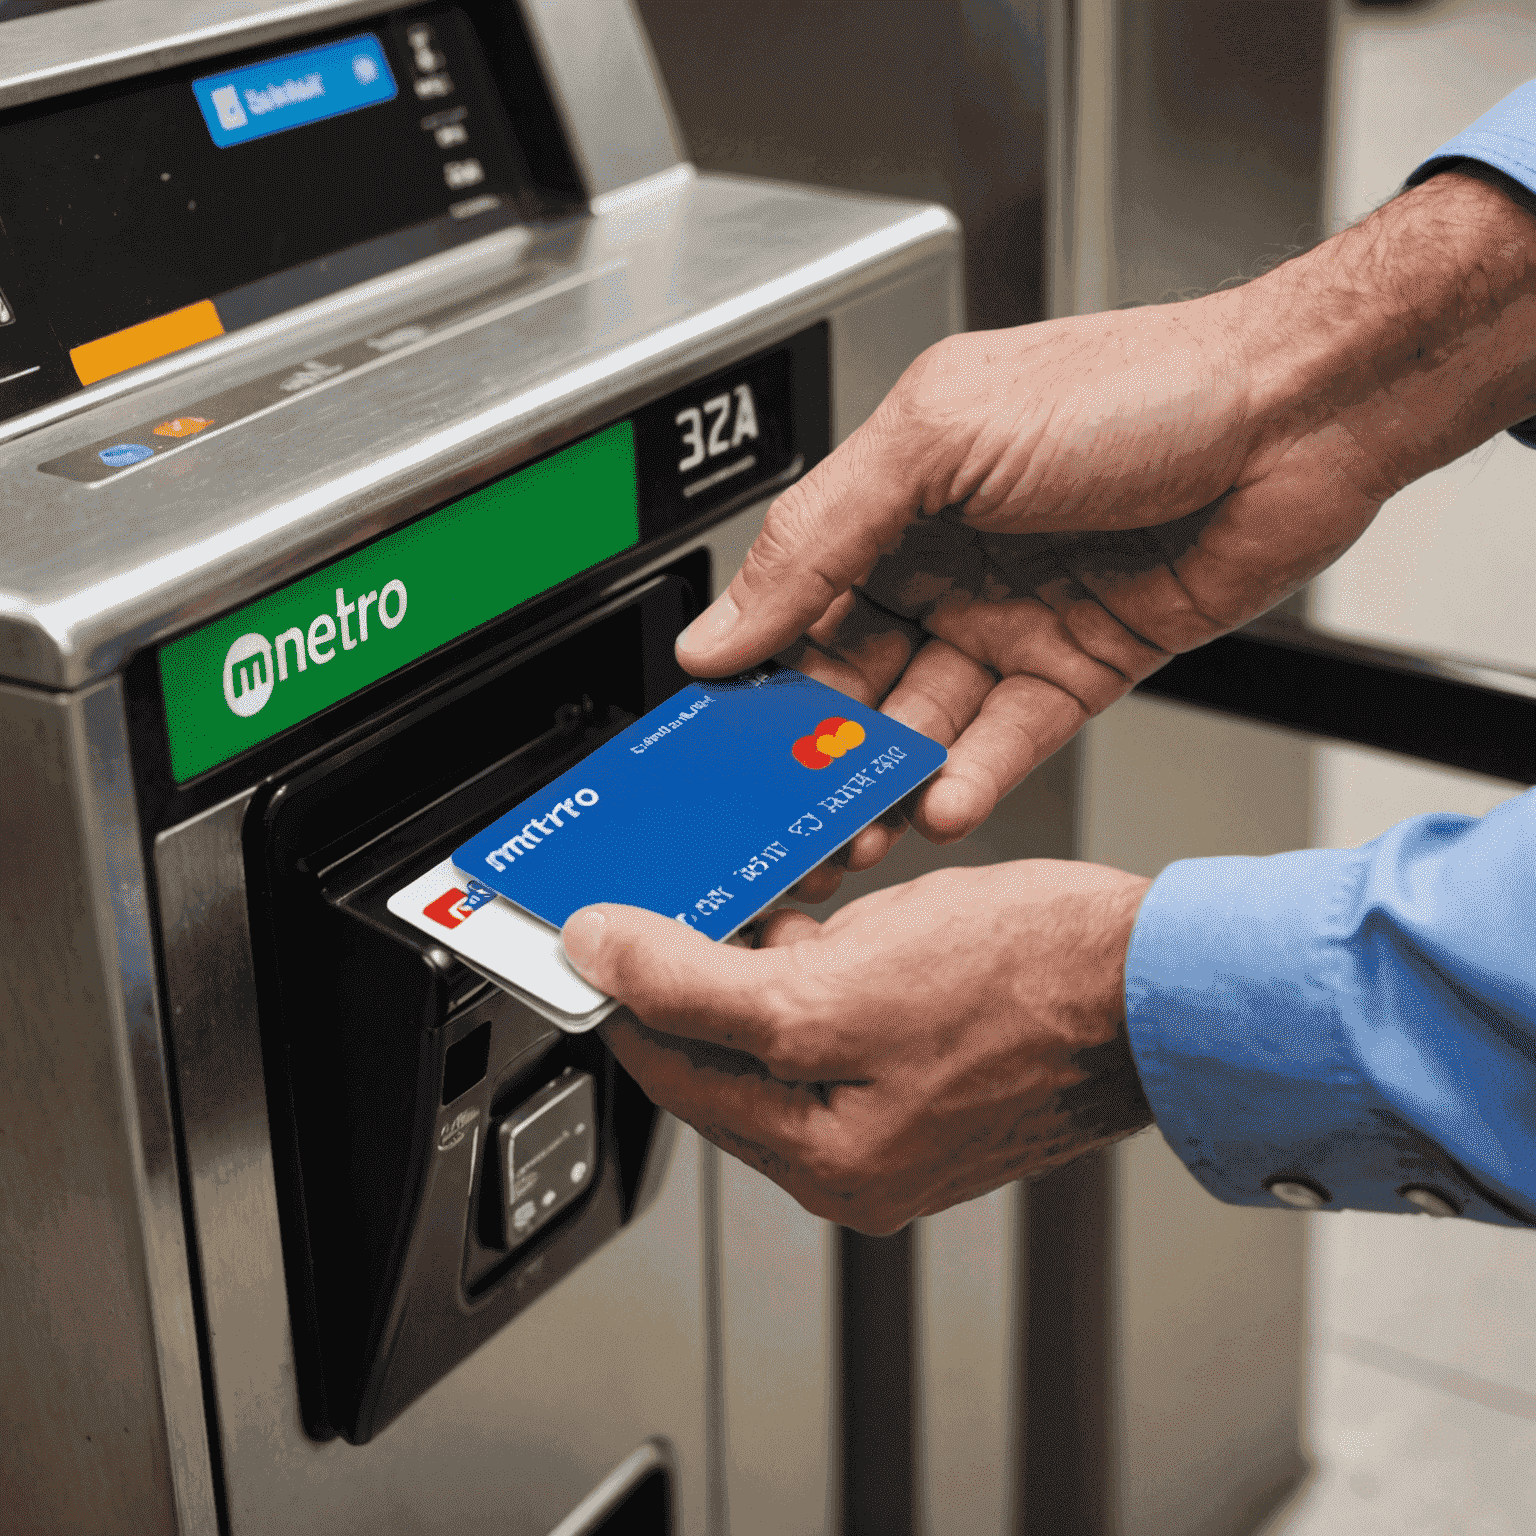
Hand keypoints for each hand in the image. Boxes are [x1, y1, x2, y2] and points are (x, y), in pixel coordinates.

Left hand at [563, 862, 1153, 1232]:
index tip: (613, 918)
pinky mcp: (933, 1074)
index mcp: (822, 1159)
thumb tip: (601, 957)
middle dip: (712, 966)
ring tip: (800, 897)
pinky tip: (853, 916)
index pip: (671, 1068)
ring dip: (775, 955)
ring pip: (787, 1025)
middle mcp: (853, 1157)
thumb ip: (697, 984)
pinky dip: (832, 961)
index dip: (630, 986)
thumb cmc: (1030, 987)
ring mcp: (898, 1118)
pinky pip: (848, 1015)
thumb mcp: (834, 985)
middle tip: (717, 887)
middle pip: (726, 1051)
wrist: (1160, 982)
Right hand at [676, 171, 1535, 894]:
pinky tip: (943, 806)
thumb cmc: (1135, 387)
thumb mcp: (938, 437)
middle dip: (816, 747)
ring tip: (859, 827)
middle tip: (783, 808)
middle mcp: (948, 561)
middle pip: (855, 675)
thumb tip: (722, 624)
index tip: (713, 738)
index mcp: (897, 494)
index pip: (797, 599)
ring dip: (888, 779)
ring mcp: (1012, 619)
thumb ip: (818, 536)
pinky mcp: (1077, 668)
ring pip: (925, 722)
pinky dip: (973, 778)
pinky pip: (1008, 739)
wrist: (1297, 418)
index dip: (753, 669)